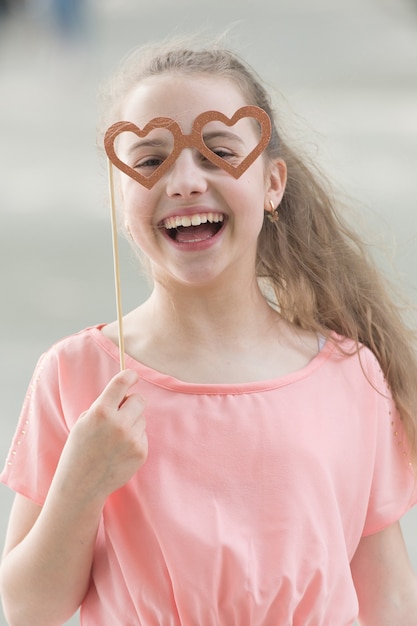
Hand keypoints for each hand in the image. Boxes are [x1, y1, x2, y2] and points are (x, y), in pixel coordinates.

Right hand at [54, 369, 147, 503]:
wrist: (81, 484)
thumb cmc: (80, 449)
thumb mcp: (84, 422)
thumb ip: (104, 406)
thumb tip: (125, 395)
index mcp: (101, 412)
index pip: (121, 383)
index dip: (129, 375)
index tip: (132, 375)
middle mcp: (119, 424)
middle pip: (139, 400)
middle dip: (132, 402)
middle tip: (121, 412)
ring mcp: (132, 439)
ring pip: (142, 418)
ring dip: (132, 423)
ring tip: (115, 439)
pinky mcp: (141, 452)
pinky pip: (143, 435)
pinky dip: (134, 439)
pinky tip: (119, 451)